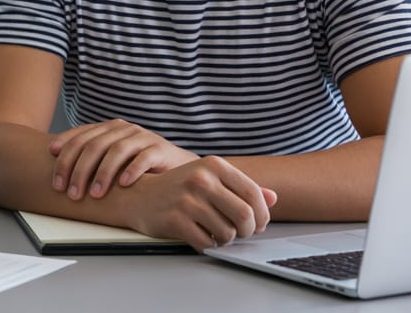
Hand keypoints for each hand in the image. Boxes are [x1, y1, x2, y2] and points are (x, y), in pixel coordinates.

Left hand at [49, 119, 198, 198]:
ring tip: (94, 194)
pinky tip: (123, 184)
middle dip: (78, 170)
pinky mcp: (160, 149)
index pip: (80, 138)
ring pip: (116, 151)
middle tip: (70, 193)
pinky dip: (132, 170)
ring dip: (102, 173)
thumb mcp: (112, 159)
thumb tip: (59, 175)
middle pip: (94, 146)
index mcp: (107, 129)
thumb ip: (91, 160)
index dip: (64, 156)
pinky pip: (144, 158)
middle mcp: (123, 129)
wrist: (177, 165)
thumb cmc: (138, 165)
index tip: (54, 176)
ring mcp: (142, 137)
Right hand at [125, 156, 277, 250]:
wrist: (138, 195)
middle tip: (240, 233)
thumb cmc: (178, 189)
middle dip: (248, 231)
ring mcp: (186, 199)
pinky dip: (208, 245)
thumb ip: (240, 187)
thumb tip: (273, 198)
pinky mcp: (175, 219)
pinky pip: (206, 242)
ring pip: (227, 232)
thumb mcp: (209, 179)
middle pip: (245, 215)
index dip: (262, 214)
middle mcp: (200, 179)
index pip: (254, 194)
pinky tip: (201, 237)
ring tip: (217, 234)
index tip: (258, 223)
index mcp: (213, 165)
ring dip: (226, 240)